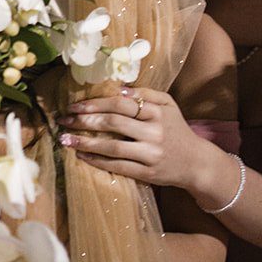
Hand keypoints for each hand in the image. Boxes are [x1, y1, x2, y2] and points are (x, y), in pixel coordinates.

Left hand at [57, 88, 221, 196]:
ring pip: (113, 147)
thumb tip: (117, 88)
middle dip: (85, 121)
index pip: (120, 105)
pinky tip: (82, 156)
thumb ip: (145, 93)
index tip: (74, 105)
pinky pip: (118, 166)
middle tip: (64, 120)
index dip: (95, 104)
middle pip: (113, 124)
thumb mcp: (168, 105)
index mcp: (157, 112)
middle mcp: (154, 132)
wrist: (197, 163)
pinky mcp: (148, 173)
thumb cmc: (176, 129)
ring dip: (85, 143)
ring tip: (65, 140)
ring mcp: (151, 154)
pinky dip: (97, 161)